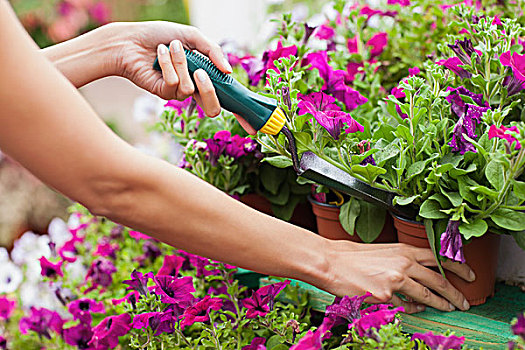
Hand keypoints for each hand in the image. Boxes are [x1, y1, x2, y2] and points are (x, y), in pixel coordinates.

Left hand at [112, 21, 230, 116]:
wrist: (131, 38)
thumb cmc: (160, 35)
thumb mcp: (192, 37)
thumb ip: (213, 51)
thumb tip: (228, 71)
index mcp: (202, 74)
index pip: (222, 94)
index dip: (231, 100)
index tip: (235, 98)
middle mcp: (192, 86)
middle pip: (212, 108)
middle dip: (209, 90)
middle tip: (200, 72)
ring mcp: (177, 92)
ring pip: (190, 88)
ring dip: (180, 62)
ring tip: (170, 47)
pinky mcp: (162, 93)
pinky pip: (173, 83)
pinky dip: (167, 64)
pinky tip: (159, 53)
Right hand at [320, 240, 474, 312]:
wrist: (331, 263)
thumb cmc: (352, 257)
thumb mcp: (384, 252)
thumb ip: (404, 261)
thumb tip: (420, 275)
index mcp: (403, 249)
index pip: (439, 257)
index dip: (458, 266)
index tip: (469, 274)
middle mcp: (403, 264)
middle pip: (439, 279)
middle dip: (455, 293)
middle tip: (464, 301)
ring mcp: (395, 280)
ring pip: (427, 295)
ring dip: (441, 304)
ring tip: (449, 309)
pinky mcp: (385, 296)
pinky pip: (406, 306)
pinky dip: (413, 309)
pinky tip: (416, 309)